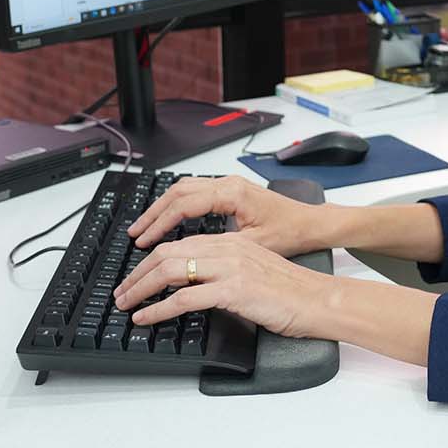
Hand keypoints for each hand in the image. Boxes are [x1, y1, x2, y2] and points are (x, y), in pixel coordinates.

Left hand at [111, 233, 335, 337]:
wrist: (318, 301)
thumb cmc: (291, 292)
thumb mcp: (253, 272)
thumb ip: (225, 272)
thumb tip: (195, 287)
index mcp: (231, 242)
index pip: (179, 245)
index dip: (149, 260)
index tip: (134, 277)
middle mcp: (227, 249)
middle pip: (167, 253)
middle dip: (136, 273)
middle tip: (121, 292)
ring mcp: (229, 267)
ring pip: (170, 271)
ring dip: (140, 288)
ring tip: (126, 305)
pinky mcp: (233, 290)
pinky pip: (184, 298)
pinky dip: (158, 309)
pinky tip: (146, 318)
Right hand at [125, 175, 328, 256]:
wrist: (313, 223)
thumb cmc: (291, 232)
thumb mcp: (254, 245)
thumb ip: (221, 249)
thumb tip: (191, 263)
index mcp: (232, 193)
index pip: (183, 205)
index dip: (159, 224)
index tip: (143, 242)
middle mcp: (227, 184)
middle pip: (177, 192)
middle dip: (152, 214)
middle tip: (135, 236)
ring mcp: (228, 185)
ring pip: (183, 189)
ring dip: (162, 208)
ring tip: (144, 229)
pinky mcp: (230, 191)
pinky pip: (194, 192)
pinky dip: (176, 206)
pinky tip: (168, 221)